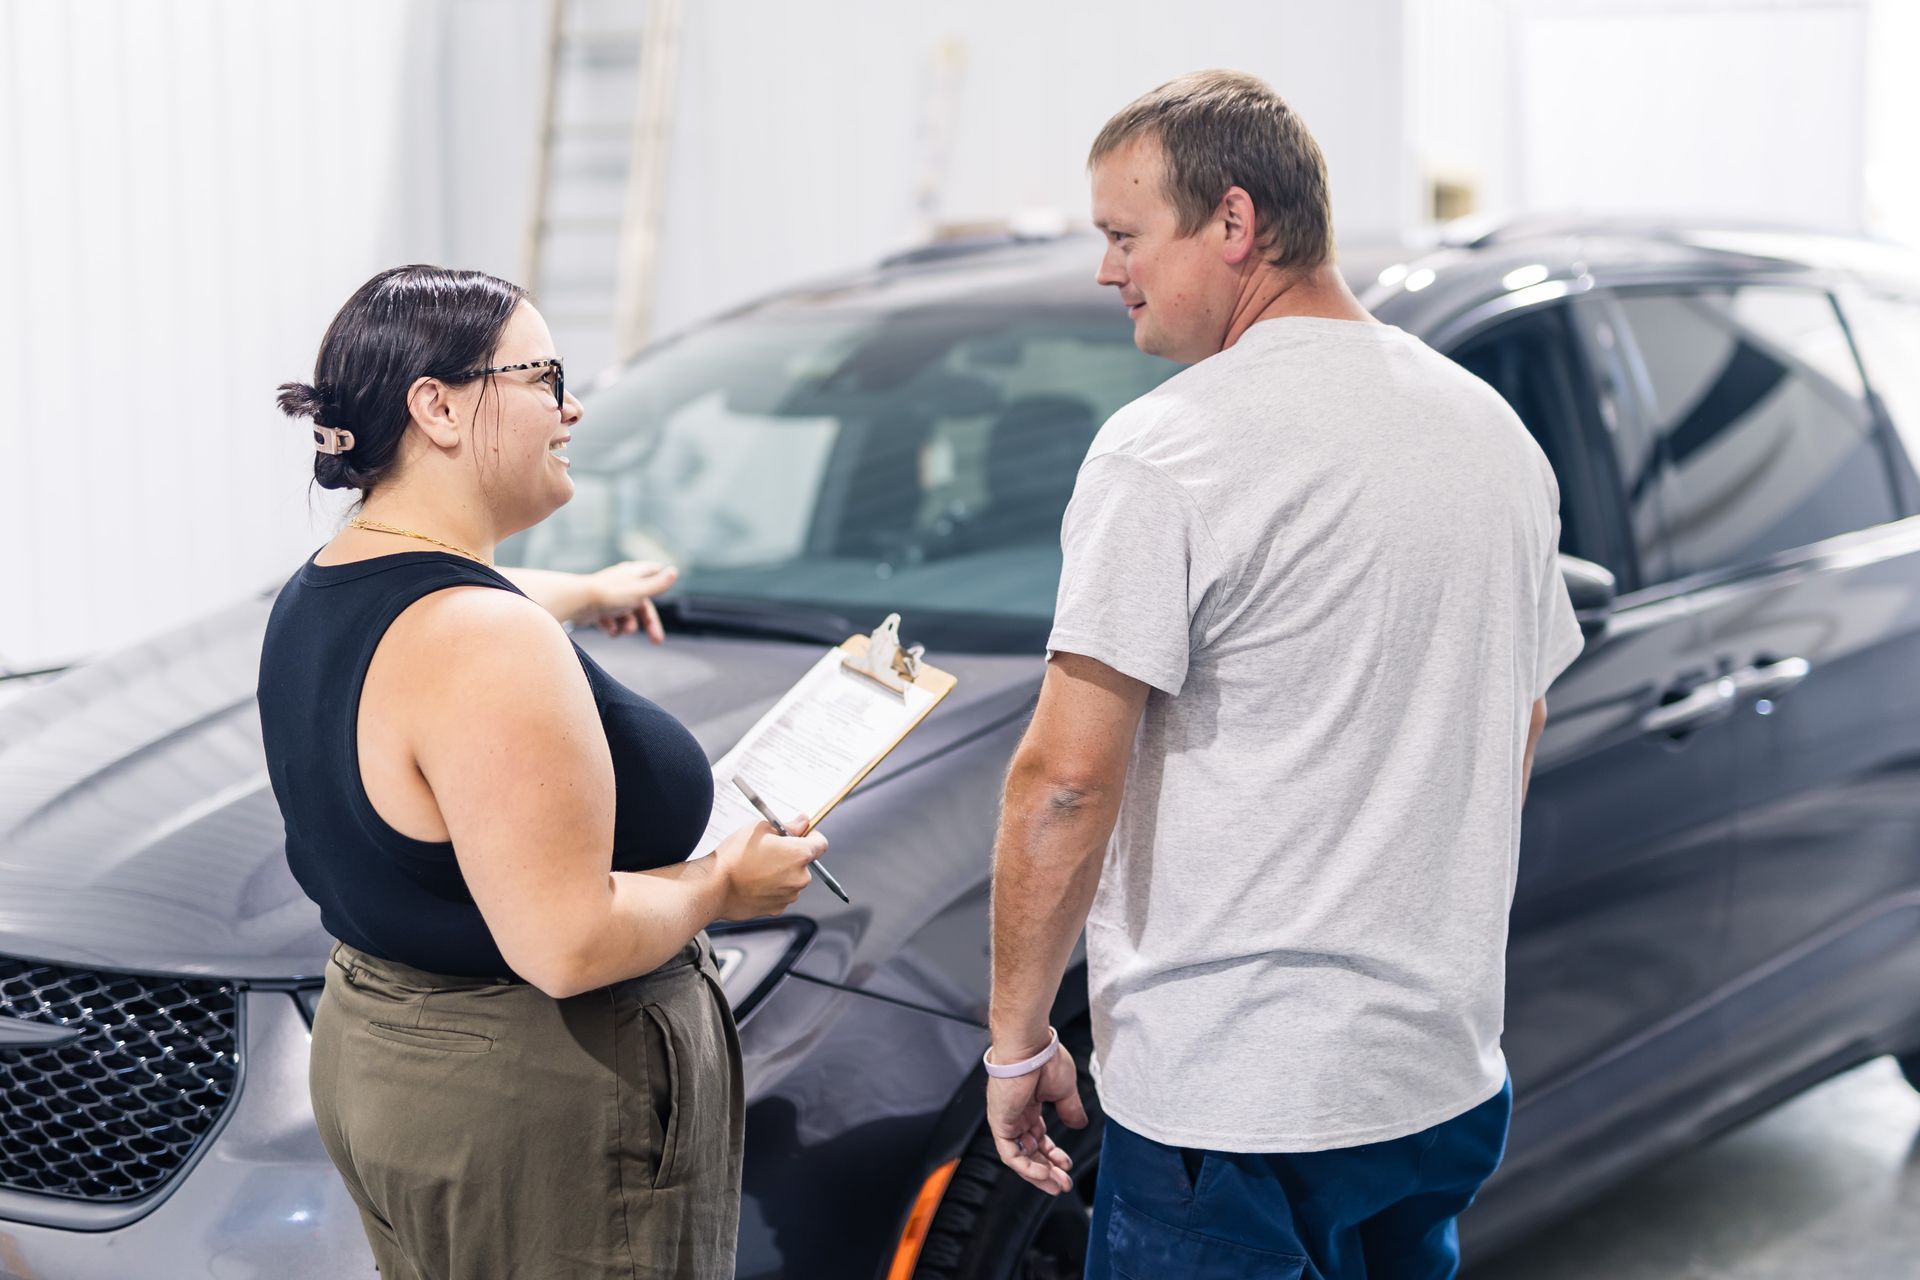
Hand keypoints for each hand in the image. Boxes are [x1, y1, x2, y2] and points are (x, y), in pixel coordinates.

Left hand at [579, 561, 677, 641]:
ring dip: (626, 626)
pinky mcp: (596, 608)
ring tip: (621, 631)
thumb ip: (658, 584)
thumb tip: (674, 571)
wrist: (576, 602)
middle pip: (641, 604)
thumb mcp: (640, 591)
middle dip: (648, 623)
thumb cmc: (610, 595)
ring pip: (626, 615)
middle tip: (657, 640)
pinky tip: (608, 629)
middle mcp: (622, 583)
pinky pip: (610, 621)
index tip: (666, 575)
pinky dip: (611, 627)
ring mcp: (609, 596)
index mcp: (633, 574)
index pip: (651, 571)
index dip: (659, 576)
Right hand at [714, 815, 825, 918]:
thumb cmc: (734, 856)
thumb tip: (802, 823)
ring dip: (781, 874)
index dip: (811, 836)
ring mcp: (789, 896)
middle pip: (805, 863)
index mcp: (800, 854)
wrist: (714, 887)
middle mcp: (800, 877)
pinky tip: (753, 883)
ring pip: (792, 880)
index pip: (821, 844)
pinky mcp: (777, 909)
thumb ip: (788, 826)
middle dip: (791, 856)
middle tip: (769, 851)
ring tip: (757, 868)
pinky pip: (780, 895)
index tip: (799, 835)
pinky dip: (772, 889)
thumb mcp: (760, 828)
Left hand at [986, 1040, 1085, 1194]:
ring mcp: (1007, 1119)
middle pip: (1030, 1151)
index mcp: (1029, 1104)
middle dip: (1048, 1170)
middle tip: (1063, 1184)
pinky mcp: (1000, 1123)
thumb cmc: (1045, 1059)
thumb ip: (1070, 1110)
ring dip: (1038, 1174)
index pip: (1039, 1137)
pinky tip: (1043, 1174)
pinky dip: (1026, 1167)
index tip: (1067, 1164)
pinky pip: (1011, 1154)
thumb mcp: (1065, 1090)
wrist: (1029, 1048)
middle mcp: (1016, 1113)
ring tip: (1056, 1185)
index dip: (1053, 1154)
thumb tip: (1079, 1125)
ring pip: (1020, 1157)